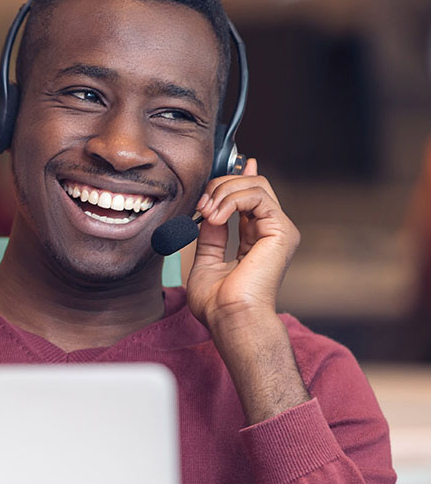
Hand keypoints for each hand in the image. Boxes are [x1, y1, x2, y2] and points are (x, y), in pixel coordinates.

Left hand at [186, 158, 299, 330]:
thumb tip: (209, 210)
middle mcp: (271, 232)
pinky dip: (231, 199)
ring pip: (255, 183)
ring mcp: (279, 230)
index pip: (252, 196)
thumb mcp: (206, 260)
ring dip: (223, 191)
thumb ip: (210, 235)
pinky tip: (215, 216)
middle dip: (221, 184)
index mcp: (256, 239)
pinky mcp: (281, 230)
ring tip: (206, 212)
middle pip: (252, 184)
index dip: (238, 177)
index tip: (231, 164)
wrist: (230, 319)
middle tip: (201, 204)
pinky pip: (257, 195)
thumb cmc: (218, 303)